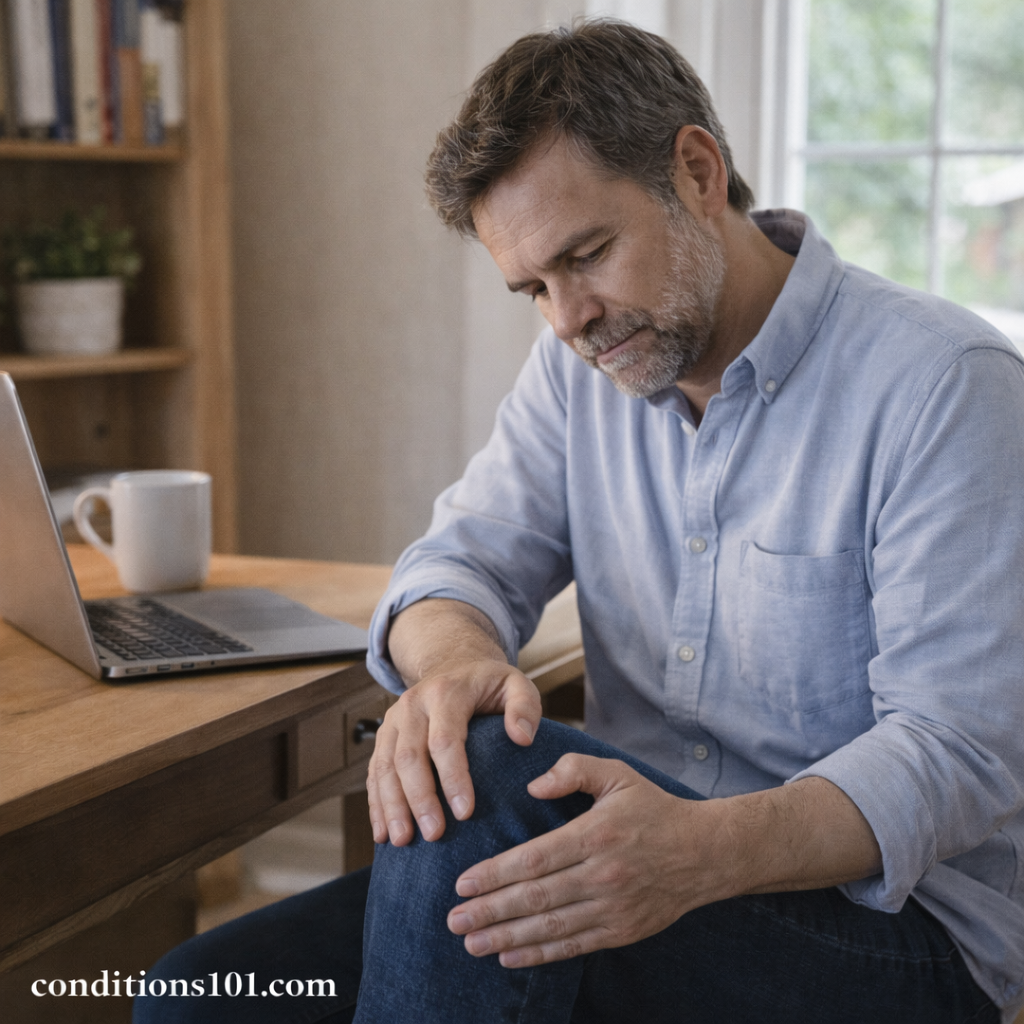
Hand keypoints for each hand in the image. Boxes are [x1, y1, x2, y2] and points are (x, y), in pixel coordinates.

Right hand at [367, 600, 542, 846]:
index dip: (453, 777)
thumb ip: (525, 707)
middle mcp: (413, 705)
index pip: (445, 739)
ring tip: (402, 841)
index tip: (466, 812)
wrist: (453, 665)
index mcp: (445, 693)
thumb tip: (523, 738)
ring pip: (384, 766)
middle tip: (433, 834)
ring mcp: (393, 721)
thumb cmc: (489, 684)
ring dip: (392, 805)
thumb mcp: (515, 684)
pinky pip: (374, 772)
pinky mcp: (384, 736)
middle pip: (409, 756)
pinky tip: (382, 832)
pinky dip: (376, 803)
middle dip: (419, 798)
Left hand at [445, 754, 722, 966]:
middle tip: (455, 920)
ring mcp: (613, 907)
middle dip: (491, 911)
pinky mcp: (622, 931)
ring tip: (472, 943)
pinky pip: (574, 945)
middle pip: (536, 898)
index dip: (496, 874)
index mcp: (596, 834)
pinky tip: (509, 956)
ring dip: (507, 937)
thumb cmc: (653, 808)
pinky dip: (540, 954)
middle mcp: (603, 875)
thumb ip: (573, 769)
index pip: (536, 858)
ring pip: (551, 927)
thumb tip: (533, 785)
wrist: (706, 852)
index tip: (463, 884)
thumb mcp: (617, 774)